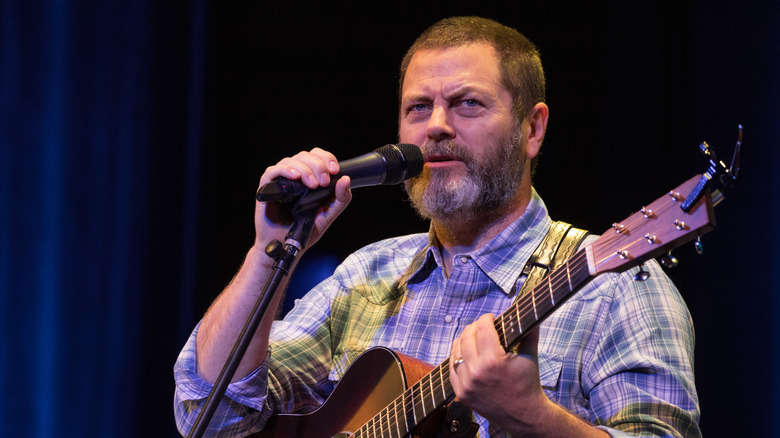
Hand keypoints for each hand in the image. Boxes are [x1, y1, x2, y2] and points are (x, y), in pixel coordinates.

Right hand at [255, 148, 352, 258]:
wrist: (285, 246)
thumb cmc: (304, 230)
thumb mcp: (328, 215)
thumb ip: (340, 200)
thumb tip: (346, 179)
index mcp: (309, 178)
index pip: (317, 156)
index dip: (326, 158)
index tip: (334, 170)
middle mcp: (294, 176)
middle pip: (305, 156)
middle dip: (318, 165)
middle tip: (323, 181)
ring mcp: (279, 181)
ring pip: (290, 161)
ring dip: (304, 169)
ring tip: (312, 184)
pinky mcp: (266, 188)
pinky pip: (272, 171)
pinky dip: (285, 171)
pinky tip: (295, 177)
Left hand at [449, 313, 547, 431]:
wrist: (523, 415)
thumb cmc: (528, 384)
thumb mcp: (530, 356)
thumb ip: (529, 332)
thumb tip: (530, 312)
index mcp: (494, 360)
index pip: (483, 328)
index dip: (486, 318)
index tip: (490, 317)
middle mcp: (477, 371)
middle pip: (467, 336)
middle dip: (474, 327)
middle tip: (481, 326)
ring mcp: (466, 384)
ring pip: (456, 351)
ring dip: (463, 340)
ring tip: (471, 337)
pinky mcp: (461, 393)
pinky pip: (451, 368)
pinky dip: (456, 357)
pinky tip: (463, 352)